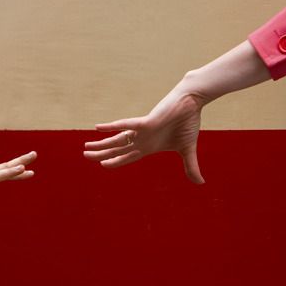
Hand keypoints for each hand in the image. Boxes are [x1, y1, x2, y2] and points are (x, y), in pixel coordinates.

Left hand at [84, 41, 269, 184]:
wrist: (192, 102)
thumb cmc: (187, 122)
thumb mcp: (188, 149)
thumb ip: (190, 167)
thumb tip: (200, 183)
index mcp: (149, 146)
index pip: (128, 156)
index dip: (115, 161)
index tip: (103, 165)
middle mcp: (142, 139)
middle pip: (117, 148)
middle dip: (101, 153)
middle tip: (85, 155)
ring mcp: (142, 131)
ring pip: (117, 140)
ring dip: (101, 144)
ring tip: (85, 147)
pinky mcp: (146, 122)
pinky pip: (126, 125)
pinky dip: (112, 127)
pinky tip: (98, 128)